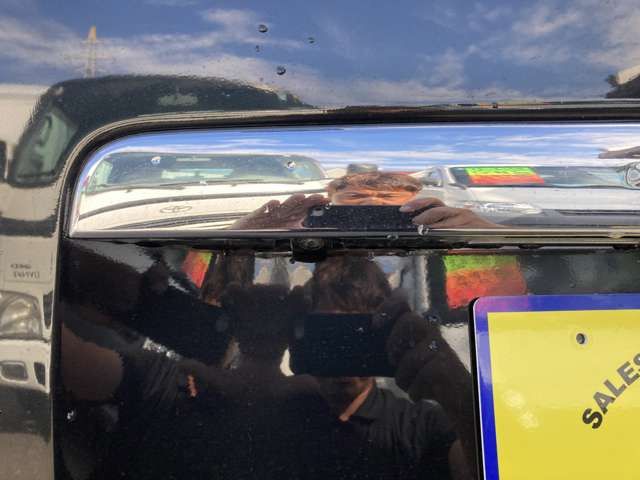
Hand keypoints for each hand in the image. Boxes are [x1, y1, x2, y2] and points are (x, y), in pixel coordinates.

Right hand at [231, 194, 328, 229]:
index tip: (325, 201)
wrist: (240, 240)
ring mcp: (268, 215)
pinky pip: (263, 210)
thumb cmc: (261, 238)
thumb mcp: (281, 237)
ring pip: (282, 206)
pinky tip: (274, 204)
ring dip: (291, 202)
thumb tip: (305, 228)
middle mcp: (280, 216)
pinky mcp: (255, 216)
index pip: (304, 211)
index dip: (314, 205)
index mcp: (288, 221)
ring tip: (301, 197)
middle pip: (296, 206)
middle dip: (308, 201)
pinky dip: (269, 207)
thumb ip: (293, 231)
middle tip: (320, 197)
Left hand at [380, 295, 475, 475]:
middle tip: (393, 360)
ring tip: (409, 385)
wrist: (459, 398)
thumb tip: (372, 340)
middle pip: (407, 321)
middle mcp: (433, 332)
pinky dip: (414, 391)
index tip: (375, 324)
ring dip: (403, 377)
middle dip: (394, 342)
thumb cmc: (426, 376)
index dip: (389, 306)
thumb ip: (395, 347)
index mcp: (420, 327)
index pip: (404, 302)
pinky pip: (420, 378)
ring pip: (411, 358)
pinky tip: (419, 395)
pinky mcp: (446, 367)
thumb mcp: (408, 358)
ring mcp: (442, 349)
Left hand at [400, 197, 503, 228]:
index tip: (403, 209)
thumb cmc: (478, 239)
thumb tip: (421, 233)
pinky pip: (453, 225)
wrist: (504, 238)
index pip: (434, 203)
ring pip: (443, 212)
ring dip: (427, 217)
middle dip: (419, 205)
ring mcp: (466, 218)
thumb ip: (443, 230)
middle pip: (436, 203)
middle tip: (405, 211)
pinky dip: (441, 227)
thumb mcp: (459, 231)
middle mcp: (459, 212)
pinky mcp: (473, 225)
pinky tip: (433, 231)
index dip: (418, 203)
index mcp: (454, 213)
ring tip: (417, 222)